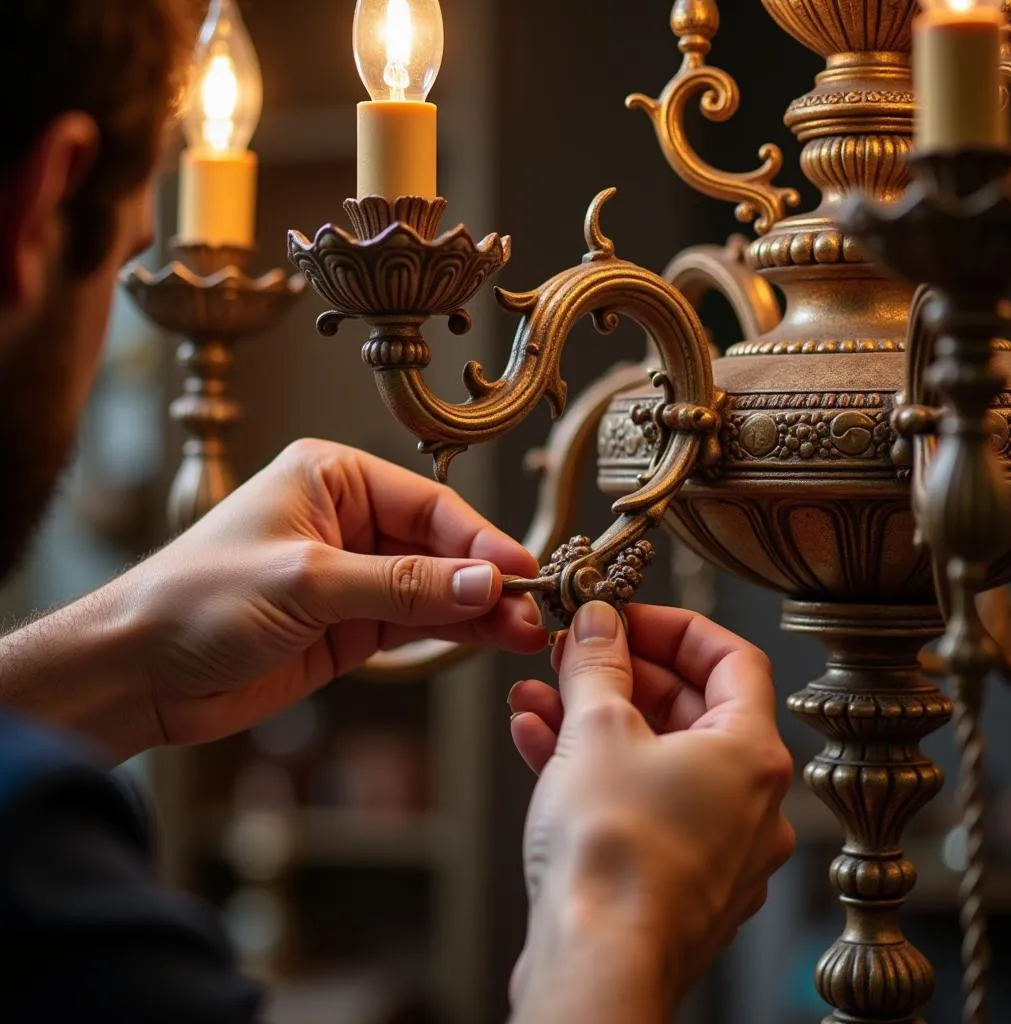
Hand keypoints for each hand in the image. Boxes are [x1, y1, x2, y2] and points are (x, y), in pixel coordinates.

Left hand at [0, 440, 547, 758]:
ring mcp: (352, 572)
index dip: (478, 540)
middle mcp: (348, 518)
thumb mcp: (306, 582)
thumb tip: (484, 582)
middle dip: (484, 578)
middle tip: (531, 611)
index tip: (518, 572)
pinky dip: (449, 631)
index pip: (426, 503)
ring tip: (522, 633)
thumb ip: (401, 585)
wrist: (138, 671)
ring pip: (434, 586)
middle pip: (438, 545)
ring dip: (476, 608)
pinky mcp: (350, 621)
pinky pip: (415, 620)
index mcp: (332, 477)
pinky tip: (485, 639)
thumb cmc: (197, 600)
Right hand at [506, 602, 793, 1022]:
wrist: (597, 964)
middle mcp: (748, 801)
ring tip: (536, 695)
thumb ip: (599, 662)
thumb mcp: (596, 727)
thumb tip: (599, 624)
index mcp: (751, 753)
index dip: (671, 626)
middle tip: (571, 653)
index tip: (622, 616)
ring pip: (654, 756)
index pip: (729, 657)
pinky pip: (640, 802)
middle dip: (618, 673)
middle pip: (688, 706)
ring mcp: (715, 845)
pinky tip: (538, 743)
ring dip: (592, 718)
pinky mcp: (676, 877)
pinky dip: (595, 769)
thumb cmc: (613, 856)